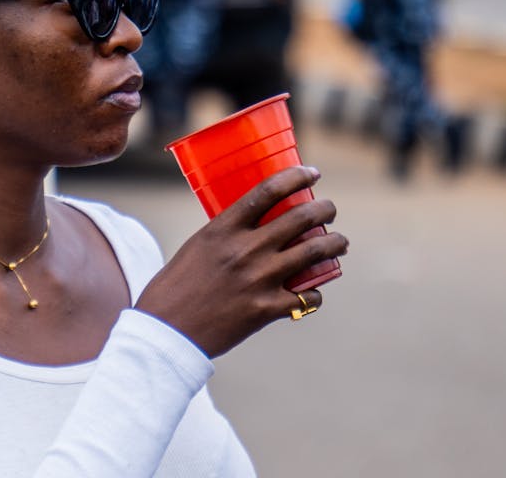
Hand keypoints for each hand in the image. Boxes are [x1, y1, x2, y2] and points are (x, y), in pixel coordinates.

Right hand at [135, 166, 348, 357]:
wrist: (166, 332)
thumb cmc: (175, 288)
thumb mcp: (197, 247)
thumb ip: (227, 234)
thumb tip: (255, 225)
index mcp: (223, 229)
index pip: (269, 190)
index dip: (297, 176)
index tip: (312, 173)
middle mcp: (245, 250)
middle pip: (302, 217)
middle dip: (326, 209)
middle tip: (329, 210)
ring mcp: (259, 280)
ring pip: (315, 251)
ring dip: (335, 243)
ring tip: (338, 243)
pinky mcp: (266, 309)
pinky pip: (309, 296)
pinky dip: (315, 293)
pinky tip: (312, 292)